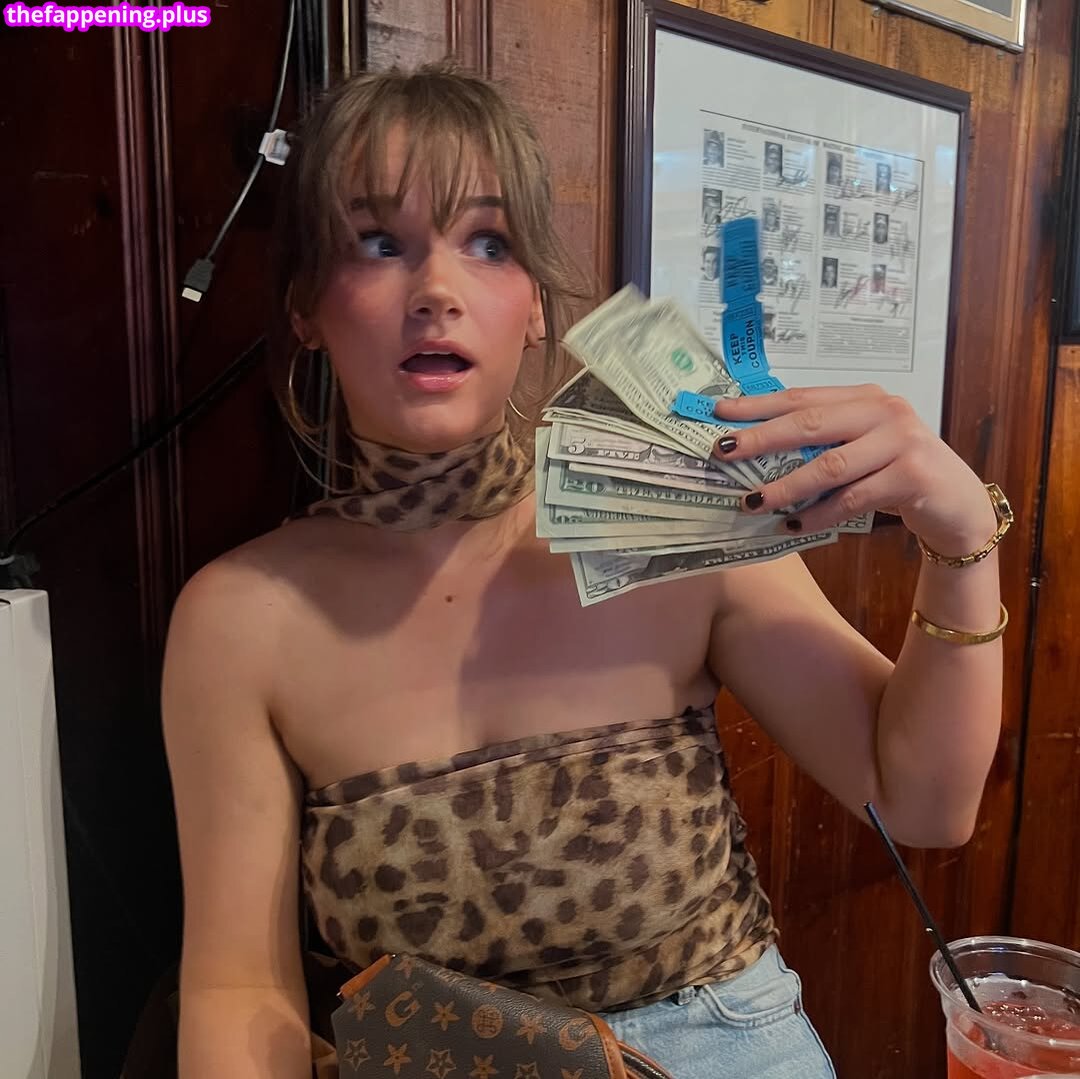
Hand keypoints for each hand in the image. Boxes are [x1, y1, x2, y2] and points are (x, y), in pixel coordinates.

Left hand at [712, 384, 997, 554]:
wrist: (958, 506)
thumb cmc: (896, 475)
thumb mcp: (860, 449)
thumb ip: (821, 443)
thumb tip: (753, 449)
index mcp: (863, 398)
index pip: (801, 397)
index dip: (758, 405)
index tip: (719, 413)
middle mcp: (884, 411)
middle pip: (809, 423)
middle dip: (761, 438)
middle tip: (723, 453)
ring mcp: (901, 441)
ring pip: (828, 466)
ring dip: (785, 487)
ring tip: (752, 502)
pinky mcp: (912, 476)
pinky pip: (852, 498)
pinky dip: (819, 514)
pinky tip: (794, 526)